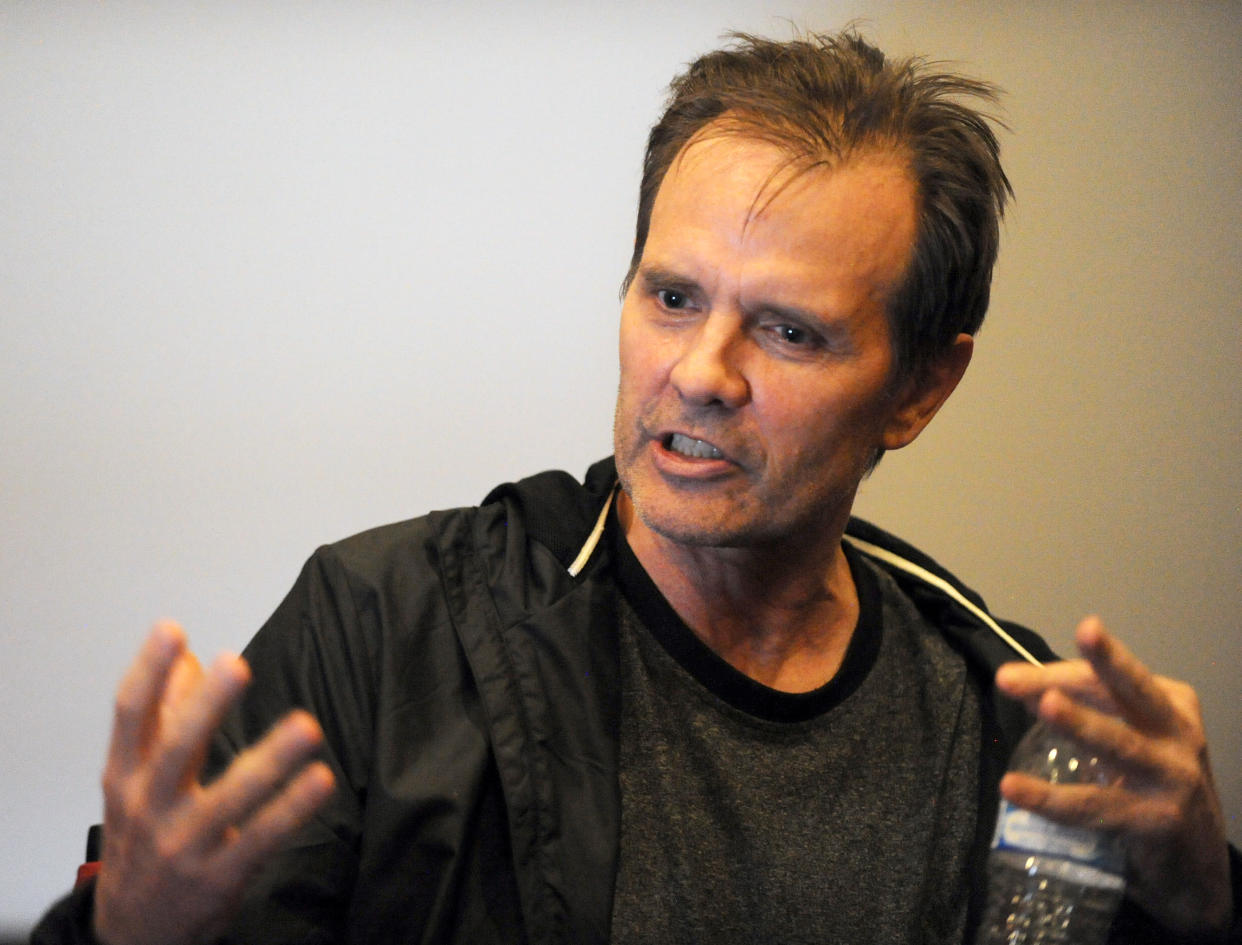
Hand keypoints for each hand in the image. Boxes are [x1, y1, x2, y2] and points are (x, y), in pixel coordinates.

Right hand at [93, 622, 335, 944]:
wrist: (131, 935)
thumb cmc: (141, 841)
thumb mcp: (134, 782)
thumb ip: (162, 720)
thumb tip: (187, 658)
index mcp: (123, 776)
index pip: (129, 716)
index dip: (148, 671)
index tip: (172, 630)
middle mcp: (148, 808)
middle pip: (175, 750)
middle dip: (205, 707)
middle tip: (236, 664)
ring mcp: (183, 845)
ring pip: (229, 797)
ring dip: (271, 759)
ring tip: (307, 724)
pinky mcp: (218, 878)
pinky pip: (261, 839)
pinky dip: (292, 809)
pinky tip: (321, 780)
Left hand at [995, 617, 1231, 934]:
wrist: (1196, 865)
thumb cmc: (1155, 786)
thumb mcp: (1133, 739)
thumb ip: (1088, 712)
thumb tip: (1025, 687)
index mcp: (1172, 706)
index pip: (1109, 680)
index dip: (1059, 672)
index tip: (1011, 674)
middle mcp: (1179, 735)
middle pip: (1130, 693)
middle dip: (1100, 663)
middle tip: (1069, 640)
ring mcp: (1173, 778)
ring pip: (1119, 745)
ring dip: (1081, 723)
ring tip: (1044, 705)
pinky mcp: (1157, 821)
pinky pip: (1095, 806)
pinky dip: (1051, 799)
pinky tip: (1013, 788)